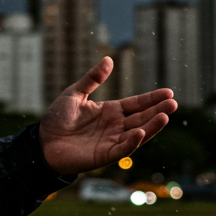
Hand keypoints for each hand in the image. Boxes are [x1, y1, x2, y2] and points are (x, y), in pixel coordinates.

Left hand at [38, 57, 177, 175]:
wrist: (42, 142)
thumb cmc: (57, 118)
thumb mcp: (75, 93)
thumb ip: (92, 79)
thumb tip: (109, 59)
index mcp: (110, 111)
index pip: (136, 104)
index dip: (152, 99)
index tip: (169, 92)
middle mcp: (115, 126)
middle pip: (141, 117)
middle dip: (158, 111)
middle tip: (174, 103)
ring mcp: (111, 141)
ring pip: (137, 134)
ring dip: (151, 126)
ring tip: (165, 116)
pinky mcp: (104, 155)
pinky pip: (122, 149)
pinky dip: (132, 142)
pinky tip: (140, 132)